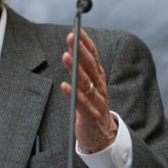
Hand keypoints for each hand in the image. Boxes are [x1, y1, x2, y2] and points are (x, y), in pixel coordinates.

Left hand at [61, 29, 117, 153]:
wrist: (103, 137)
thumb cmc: (92, 107)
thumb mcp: (90, 86)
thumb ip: (84, 70)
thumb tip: (72, 50)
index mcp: (99, 78)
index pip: (94, 56)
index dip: (86, 43)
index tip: (77, 30)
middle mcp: (99, 87)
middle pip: (90, 66)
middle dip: (81, 50)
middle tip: (71, 37)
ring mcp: (96, 101)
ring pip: (86, 82)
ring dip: (76, 68)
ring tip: (67, 56)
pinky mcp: (90, 115)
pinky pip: (81, 103)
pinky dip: (73, 93)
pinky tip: (65, 85)